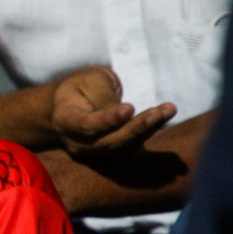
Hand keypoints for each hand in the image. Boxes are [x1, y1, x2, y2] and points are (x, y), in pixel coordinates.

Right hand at [51, 67, 174, 159]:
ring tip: (168, 110)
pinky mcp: (114, 152)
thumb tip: (126, 114)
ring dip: (148, 129)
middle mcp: (78, 143)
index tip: (128, 108)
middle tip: (156, 113)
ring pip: (125, 145)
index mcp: (64, 120)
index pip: (85, 126)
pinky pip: (134, 144)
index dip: (107, 121)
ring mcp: (96, 152)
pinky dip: (151, 129)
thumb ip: (104, 97)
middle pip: (109, 142)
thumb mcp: (89, 81)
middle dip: (135, 129)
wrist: (71, 104)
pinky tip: (167, 112)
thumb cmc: (80, 86)